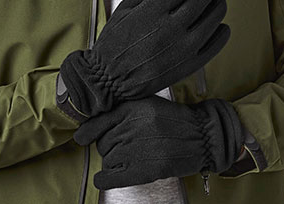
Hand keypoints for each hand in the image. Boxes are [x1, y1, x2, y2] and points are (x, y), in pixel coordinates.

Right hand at [59, 0, 229, 118]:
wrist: (110, 78)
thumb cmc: (115, 42)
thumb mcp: (125, 8)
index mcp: (153, 11)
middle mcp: (170, 28)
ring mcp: (182, 48)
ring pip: (213, 19)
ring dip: (218, 5)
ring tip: (216, 0)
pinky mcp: (189, 65)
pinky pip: (215, 45)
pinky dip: (221, 32)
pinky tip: (219, 25)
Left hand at [73, 95, 244, 189]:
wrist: (201, 137)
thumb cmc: (176, 120)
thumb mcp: (149, 104)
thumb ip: (126, 110)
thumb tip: (97, 123)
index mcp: (132, 108)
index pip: (98, 122)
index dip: (88, 131)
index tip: (82, 136)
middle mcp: (130, 127)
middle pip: (103, 142)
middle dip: (109, 145)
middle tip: (123, 145)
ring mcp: (135, 149)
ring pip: (107, 159)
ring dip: (113, 160)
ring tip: (128, 157)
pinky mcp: (142, 170)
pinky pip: (110, 177)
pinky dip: (104, 179)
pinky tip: (106, 178)